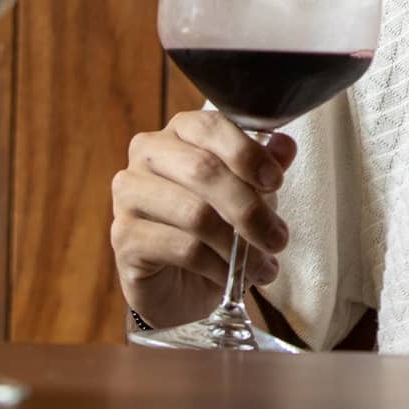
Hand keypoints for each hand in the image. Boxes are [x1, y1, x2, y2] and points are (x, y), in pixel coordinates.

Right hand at [110, 111, 296, 329]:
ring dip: (237, 245)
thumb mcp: (251, 189)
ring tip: (262, 264)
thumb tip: (286, 146)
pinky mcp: (123, 237)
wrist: (183, 281)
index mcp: (180, 130)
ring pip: (194, 213)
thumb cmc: (219, 221)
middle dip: (249, 207)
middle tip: (278, 238)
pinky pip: (181, 248)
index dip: (247, 153)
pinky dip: (217, 266)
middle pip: (203, 170)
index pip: (211, 126)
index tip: (276, 182)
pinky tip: (233, 278)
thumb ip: (266, 164)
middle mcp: (148, 154)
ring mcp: (130, 194)